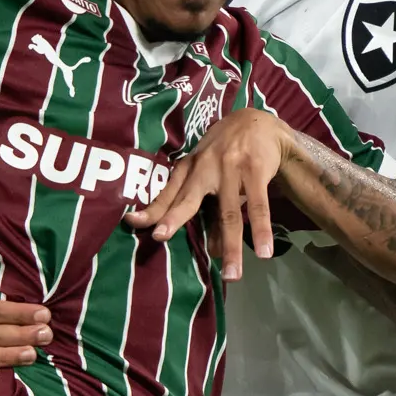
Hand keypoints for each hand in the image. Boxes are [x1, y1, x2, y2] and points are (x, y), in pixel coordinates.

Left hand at [124, 107, 289, 280]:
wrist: (258, 121)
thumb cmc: (227, 152)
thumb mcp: (208, 172)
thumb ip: (206, 209)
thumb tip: (212, 249)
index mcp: (190, 168)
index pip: (167, 193)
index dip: (151, 209)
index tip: (131, 222)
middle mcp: (206, 167)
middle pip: (188, 199)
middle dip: (173, 219)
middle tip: (160, 238)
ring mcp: (231, 169)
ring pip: (229, 214)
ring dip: (232, 247)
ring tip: (231, 275)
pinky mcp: (255, 171)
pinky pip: (258, 206)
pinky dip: (261, 231)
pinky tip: (264, 251)